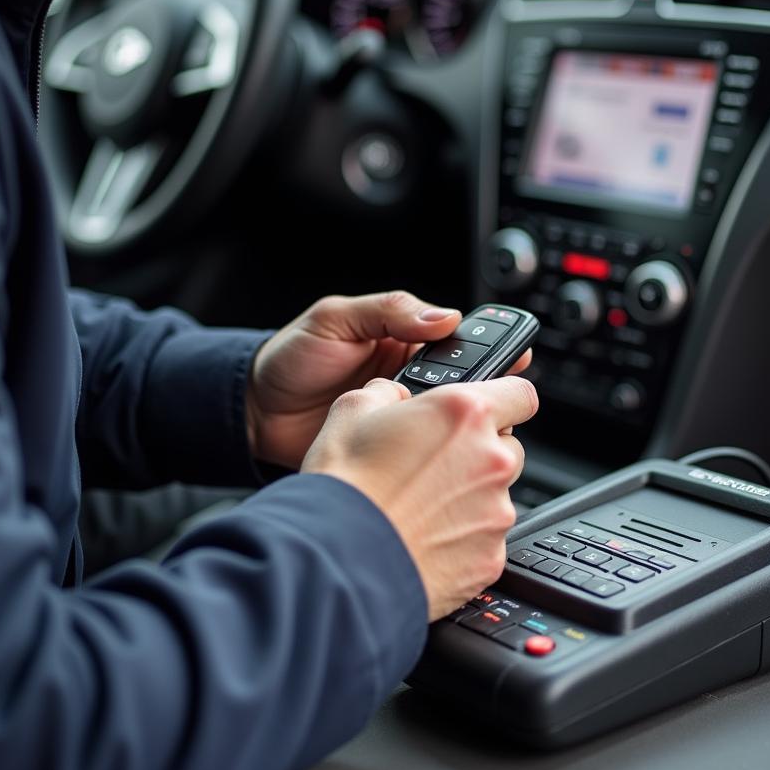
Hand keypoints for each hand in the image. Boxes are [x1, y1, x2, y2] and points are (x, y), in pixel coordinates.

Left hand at [245, 290, 532, 468]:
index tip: (516, 353)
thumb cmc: (290, 359)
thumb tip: (442, 315)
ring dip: (458, 427)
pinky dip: (436, 457)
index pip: (461, 342)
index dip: (491, 348)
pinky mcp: (391, 453)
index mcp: (404, 341)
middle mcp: (411, 381)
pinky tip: (439, 457)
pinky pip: (424, 455)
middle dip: (478, 394)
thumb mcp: (334, 319)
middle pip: (465, 388)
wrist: (252, 415)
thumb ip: (387, 311)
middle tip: (483, 397)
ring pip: (450, 425)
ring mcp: (403, 420)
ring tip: (458, 426)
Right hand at [302, 375, 538, 620]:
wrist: (339, 561)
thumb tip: (394, 396)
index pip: (520, 394)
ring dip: (469, 496)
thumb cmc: (346, 487)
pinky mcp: (490, 557)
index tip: (490, 410)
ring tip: (420, 506)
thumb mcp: (352, 411)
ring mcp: (495, 512)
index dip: (505, 400)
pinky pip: (485, 539)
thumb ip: (388, 393)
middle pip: (507, 447)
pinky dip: (463, 538)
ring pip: (496, 495)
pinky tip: (423, 536)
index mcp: (465, 414)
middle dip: (479, 451)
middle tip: (433, 464)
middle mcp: (491, 460)